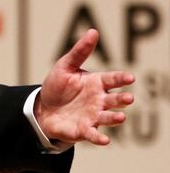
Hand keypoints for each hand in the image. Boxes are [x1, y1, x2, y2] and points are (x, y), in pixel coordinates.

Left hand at [36, 28, 134, 144]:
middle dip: (122, 99)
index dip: (121, 79)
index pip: (112, 79)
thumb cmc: (57, 86)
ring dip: (115, 118)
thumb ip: (80, 51)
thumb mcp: (65, 66)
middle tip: (128, 98)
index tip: (130, 78)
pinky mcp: (84, 130)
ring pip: (108, 117)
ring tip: (121, 117)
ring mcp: (93, 116)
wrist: (43, 108)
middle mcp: (99, 100)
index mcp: (96, 83)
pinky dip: (99, 138)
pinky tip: (105, 140)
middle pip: (114, 100)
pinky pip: (94, 134)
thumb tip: (93, 31)